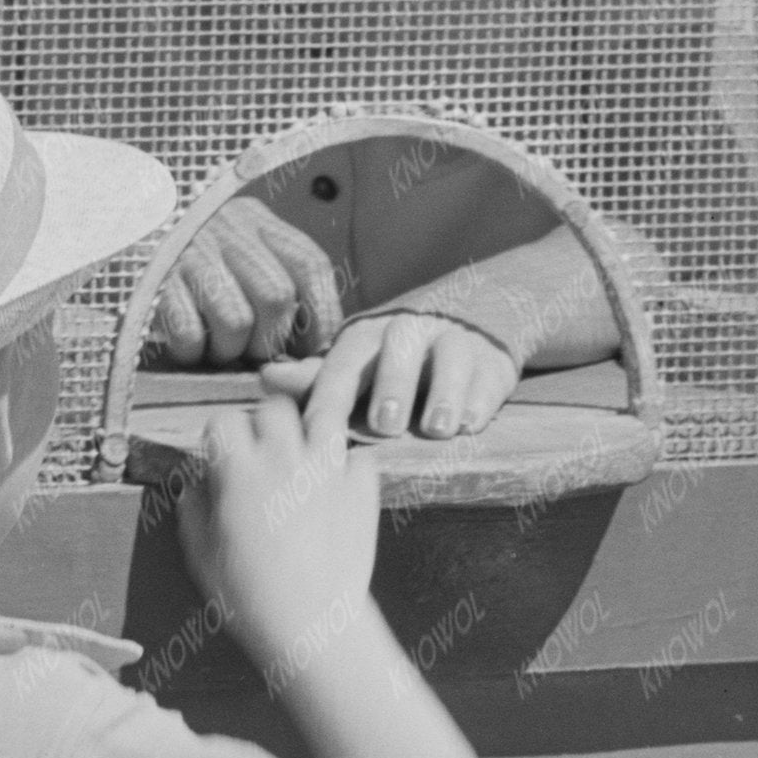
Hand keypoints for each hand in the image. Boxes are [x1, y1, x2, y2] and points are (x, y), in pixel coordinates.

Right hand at [144, 202, 345, 370]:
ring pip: (236, 320)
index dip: (321, 316)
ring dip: (229, 348)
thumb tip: (315, 348)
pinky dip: (192, 351)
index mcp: (257, 220)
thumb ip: (281, 279)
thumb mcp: (241, 247)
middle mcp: (227, 228)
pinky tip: (186, 343)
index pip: (311, 267)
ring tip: (215, 346)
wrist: (116, 219)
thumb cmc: (193, 254)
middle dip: (269, 340)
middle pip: (276, 297)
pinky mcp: (153, 280)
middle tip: (250, 350)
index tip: (313, 348)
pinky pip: (188, 334)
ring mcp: (188, 252)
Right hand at [181, 339, 386, 674]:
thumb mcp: (201, 559)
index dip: (219, 434)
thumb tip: (191, 488)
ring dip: (311, 426)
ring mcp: (329, 471)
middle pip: (275, 407)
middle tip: (264, 449)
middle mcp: (285, 460)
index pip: (223, 419)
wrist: (313, 629)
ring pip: (324, 412)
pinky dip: (350, 464)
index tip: (221, 453)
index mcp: (240, 473)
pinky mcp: (363, 490)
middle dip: (265, 421)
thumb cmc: (249, 601)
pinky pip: (360, 456)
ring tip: (305, 450)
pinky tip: (338, 485)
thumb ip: (193, 513)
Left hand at [318, 305, 521, 442]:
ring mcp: (455, 342)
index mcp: (370, 337)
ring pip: (451, 356)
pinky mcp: (492, 361)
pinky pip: (489, 375)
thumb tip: (265, 378)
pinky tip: (471, 424)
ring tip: (438, 429)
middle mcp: (412, 331)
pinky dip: (480, 399)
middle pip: (400, 347)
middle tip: (385, 426)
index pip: (346, 362)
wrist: (465, 326)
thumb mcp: (355, 368)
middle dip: (393, 384)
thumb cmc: (391, 362)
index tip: (320, 431)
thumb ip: (317, 380)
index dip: (331, 394)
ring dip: (444, 392)